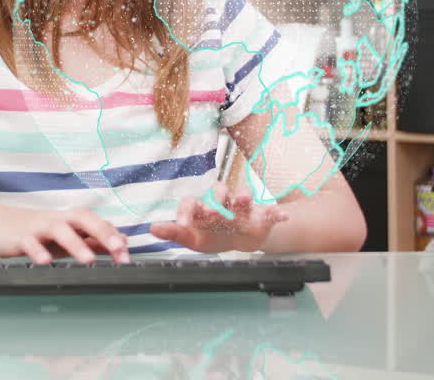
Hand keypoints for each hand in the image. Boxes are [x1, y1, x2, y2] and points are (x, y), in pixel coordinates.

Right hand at [0, 202, 130, 264]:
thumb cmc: (35, 231)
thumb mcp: (65, 236)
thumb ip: (91, 240)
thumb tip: (120, 243)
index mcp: (71, 220)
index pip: (97, 224)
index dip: (114, 238)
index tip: (127, 256)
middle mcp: (58, 220)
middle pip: (83, 218)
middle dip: (102, 232)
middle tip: (118, 249)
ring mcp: (38, 227)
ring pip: (59, 230)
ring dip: (75, 244)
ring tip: (88, 260)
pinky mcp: (20, 237)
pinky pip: (30, 243)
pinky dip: (38, 251)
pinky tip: (45, 262)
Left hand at [149, 184, 287, 253]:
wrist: (241, 240)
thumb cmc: (213, 236)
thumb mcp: (193, 238)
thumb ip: (174, 233)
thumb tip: (151, 228)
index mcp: (202, 208)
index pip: (191, 202)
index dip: (187, 212)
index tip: (184, 226)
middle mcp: (222, 203)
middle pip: (217, 194)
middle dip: (215, 201)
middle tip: (212, 212)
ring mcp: (242, 207)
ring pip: (242, 196)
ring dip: (244, 196)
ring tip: (245, 200)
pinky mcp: (261, 214)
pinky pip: (271, 212)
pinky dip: (277, 213)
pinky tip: (282, 216)